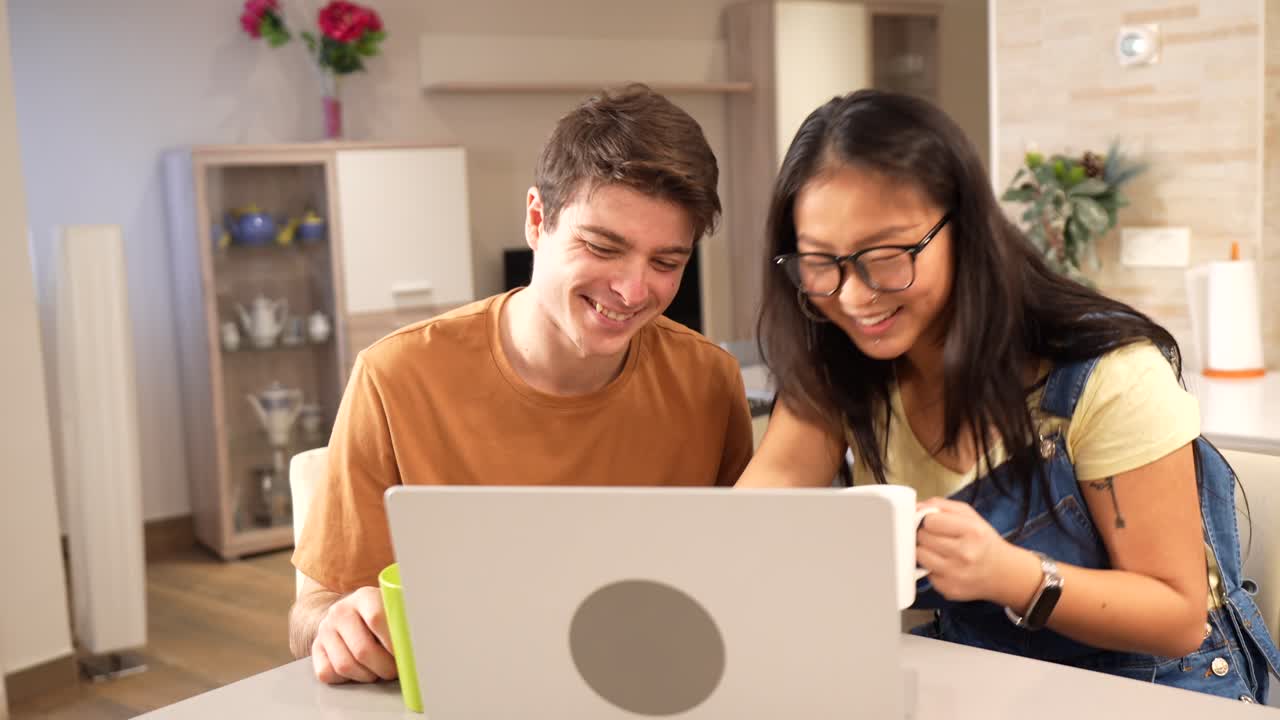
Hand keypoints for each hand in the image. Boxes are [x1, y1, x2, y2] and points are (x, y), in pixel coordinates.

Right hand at [311, 586, 397, 683]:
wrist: (348, 613)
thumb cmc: (381, 615)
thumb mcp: (394, 609)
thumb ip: (405, 621)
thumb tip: (427, 638)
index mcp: (364, 597)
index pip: (377, 618)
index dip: (393, 642)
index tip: (405, 654)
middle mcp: (341, 611)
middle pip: (362, 649)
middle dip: (384, 667)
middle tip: (395, 670)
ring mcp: (325, 630)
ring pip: (346, 665)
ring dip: (368, 675)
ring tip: (380, 671)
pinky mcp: (316, 648)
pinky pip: (327, 673)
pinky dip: (347, 679)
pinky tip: (360, 670)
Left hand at [915, 498, 1029, 603]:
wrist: (1004, 573)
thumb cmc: (983, 541)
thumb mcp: (969, 515)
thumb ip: (941, 506)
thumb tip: (915, 507)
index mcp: (972, 531)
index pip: (930, 521)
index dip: (929, 520)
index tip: (934, 523)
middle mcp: (965, 554)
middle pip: (922, 538)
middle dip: (926, 535)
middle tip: (938, 538)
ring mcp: (956, 574)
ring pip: (919, 556)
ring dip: (925, 551)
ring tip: (939, 551)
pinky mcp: (949, 590)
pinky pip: (925, 574)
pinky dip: (931, 568)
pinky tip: (945, 566)